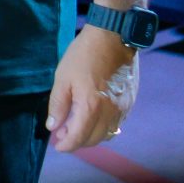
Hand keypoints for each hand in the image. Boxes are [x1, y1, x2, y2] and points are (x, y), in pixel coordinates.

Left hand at [47, 24, 139, 151]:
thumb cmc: (84, 55)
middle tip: (63, 134)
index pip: (78, 138)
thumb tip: (53, 126)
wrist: (113, 37)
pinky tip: (94, 118)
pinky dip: (104, 127)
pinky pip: (117, 124)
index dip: (66, 145)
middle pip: (94, 139)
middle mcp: (110, 112)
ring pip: (107, 134)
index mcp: (91, 107)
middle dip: (77, 141)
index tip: (57, 145)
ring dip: (91, 135)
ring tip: (77, 126)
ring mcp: (123, 108)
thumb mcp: (63, 78)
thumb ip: (58, 105)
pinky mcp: (130, 101)